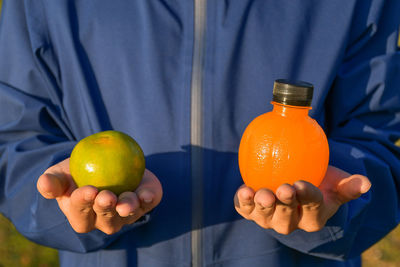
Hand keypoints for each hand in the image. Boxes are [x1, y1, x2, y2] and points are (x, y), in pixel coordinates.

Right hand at [37, 158, 162, 234]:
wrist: (105, 160)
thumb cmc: (77, 171)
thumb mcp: (61, 173)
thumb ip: (52, 181)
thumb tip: (44, 183)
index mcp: (82, 216)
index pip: (80, 214)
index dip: (83, 204)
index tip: (88, 190)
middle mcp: (105, 219)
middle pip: (106, 220)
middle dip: (105, 209)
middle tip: (106, 196)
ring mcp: (126, 214)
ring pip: (127, 216)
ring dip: (127, 208)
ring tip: (126, 200)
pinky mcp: (144, 202)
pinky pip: (148, 203)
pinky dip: (149, 199)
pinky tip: (147, 193)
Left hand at [234, 166, 370, 233]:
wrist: (293, 182)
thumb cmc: (319, 181)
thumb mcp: (335, 183)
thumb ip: (348, 185)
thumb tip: (365, 182)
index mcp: (312, 219)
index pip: (312, 210)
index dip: (307, 198)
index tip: (301, 184)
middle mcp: (289, 223)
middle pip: (287, 220)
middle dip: (285, 205)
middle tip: (283, 189)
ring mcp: (268, 219)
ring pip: (264, 218)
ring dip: (262, 206)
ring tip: (262, 193)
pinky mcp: (251, 211)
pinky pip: (245, 209)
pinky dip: (243, 202)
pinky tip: (243, 190)